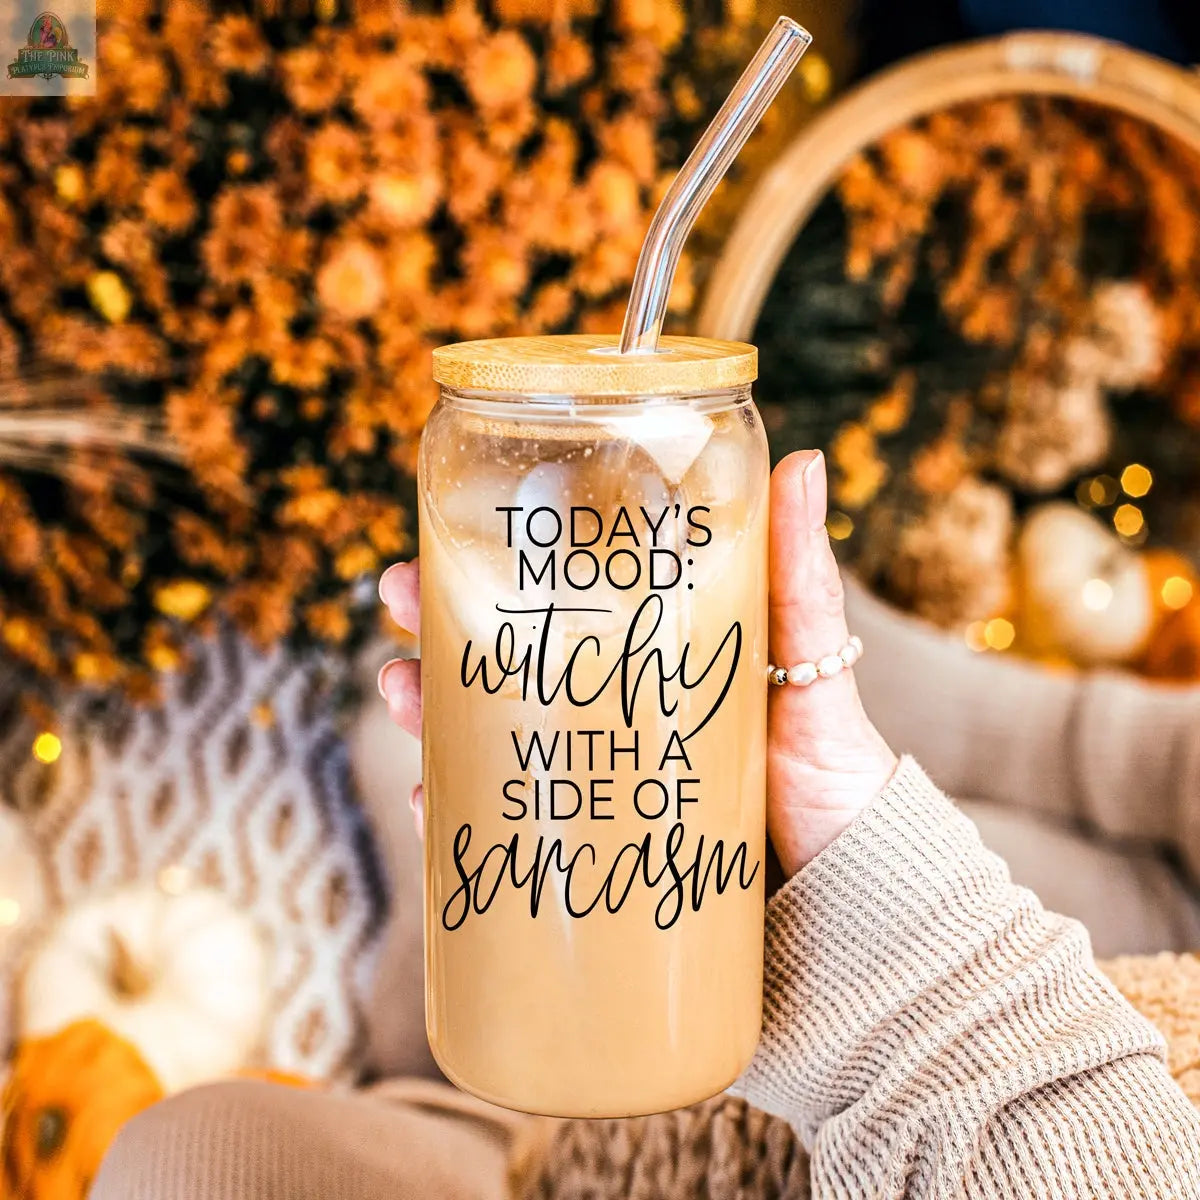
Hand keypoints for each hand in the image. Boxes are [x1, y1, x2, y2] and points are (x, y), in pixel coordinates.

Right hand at [378, 449, 896, 877]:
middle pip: (507, 667)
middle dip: (439, 630)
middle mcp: (613, 719)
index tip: (447, 531)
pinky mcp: (587, 856)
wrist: (856, 902)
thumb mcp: (812, 666)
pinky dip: (458, 814)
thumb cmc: (835, 775)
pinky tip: (429, 796)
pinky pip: (504, 832)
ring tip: (399, 691)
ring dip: (430, 712)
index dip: (499, 569)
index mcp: (652, 663)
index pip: (560, 605)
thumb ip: (802, 578)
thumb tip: (807, 460)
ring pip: (488, 741)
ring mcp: (594, 786)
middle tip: (397, 600)